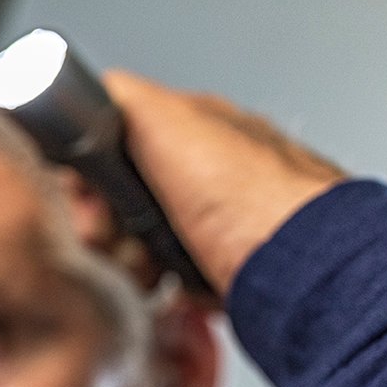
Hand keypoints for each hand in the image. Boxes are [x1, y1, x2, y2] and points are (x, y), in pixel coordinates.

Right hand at [101, 70, 347, 294]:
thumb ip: (121, 100)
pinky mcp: (215, 272)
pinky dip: (156, 287)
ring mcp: (210, 226)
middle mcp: (204, 174)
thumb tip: (86, 101)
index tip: (89, 198)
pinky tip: (169, 285)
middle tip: (116, 238)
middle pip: (115, 202)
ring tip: (148, 267)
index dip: (89, 177)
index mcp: (194, 131)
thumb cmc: (252, 199)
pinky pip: (162, 279)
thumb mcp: (171, 123)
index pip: (110, 147)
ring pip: (132, 245)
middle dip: (104, 226)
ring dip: (126, 261)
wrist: (300, 269)